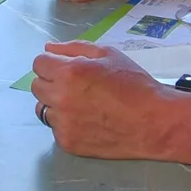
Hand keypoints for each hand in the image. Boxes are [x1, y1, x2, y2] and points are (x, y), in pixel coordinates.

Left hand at [31, 41, 169, 158]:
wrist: (153, 122)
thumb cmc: (134, 84)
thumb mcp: (108, 54)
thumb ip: (74, 48)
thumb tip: (48, 48)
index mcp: (69, 72)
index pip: (38, 63)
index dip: (52, 63)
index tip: (66, 68)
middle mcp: (61, 98)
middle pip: (37, 86)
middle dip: (52, 82)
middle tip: (77, 86)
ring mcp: (63, 123)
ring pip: (43, 109)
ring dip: (56, 104)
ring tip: (82, 105)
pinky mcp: (68, 142)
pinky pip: (56, 128)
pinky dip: (67, 124)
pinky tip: (89, 121)